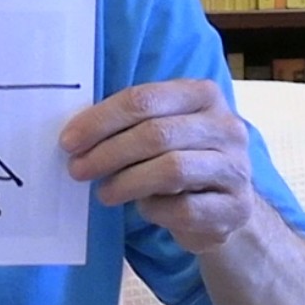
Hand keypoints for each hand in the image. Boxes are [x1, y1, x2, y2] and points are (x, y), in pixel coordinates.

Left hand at [59, 79, 254, 255]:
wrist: (228, 206)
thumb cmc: (183, 159)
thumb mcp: (163, 130)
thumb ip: (131, 124)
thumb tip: (77, 135)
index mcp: (203, 94)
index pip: (145, 99)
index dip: (101, 119)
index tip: (69, 141)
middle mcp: (226, 126)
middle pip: (157, 134)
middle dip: (108, 153)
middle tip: (78, 169)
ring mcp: (236, 167)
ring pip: (172, 170)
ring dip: (127, 182)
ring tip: (104, 193)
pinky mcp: (235, 207)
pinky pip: (185, 208)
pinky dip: (155, 209)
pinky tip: (143, 209)